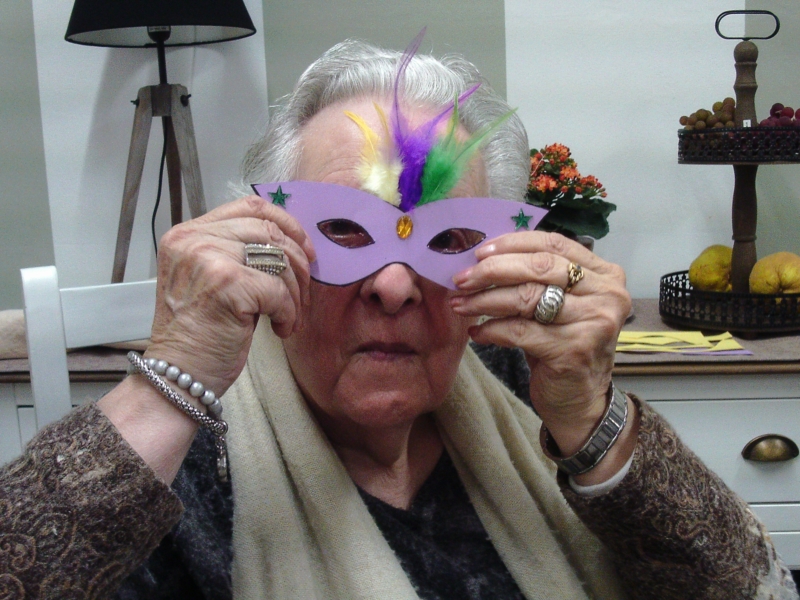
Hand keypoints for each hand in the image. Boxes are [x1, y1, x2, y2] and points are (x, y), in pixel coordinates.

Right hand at [146, 196, 315, 395]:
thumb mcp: (211, 279)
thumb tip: (291, 244)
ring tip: (289, 315)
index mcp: (188, 233)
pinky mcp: (227, 284)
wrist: (177, 375)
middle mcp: (194, 240)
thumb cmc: (199, 334)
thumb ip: (237, 253)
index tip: (305, 248)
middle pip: (268, 230)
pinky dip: (288, 313)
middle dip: (298, 261)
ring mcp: (208, 259)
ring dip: (295, 291)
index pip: (249, 207)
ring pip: (278, 259)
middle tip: (304, 290)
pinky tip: (279, 329)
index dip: (286, 223)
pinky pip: (279, 290)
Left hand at [450, 231, 630, 455]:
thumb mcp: (558, 305)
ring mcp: (593, 323)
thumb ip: (536, 278)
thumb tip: (482, 258)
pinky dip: (492, 329)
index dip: (514, 243)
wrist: (581, 401)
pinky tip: (475, 331)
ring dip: (485, 300)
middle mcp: (606, 294)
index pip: (554, 243)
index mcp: (604, 274)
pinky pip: (519, 331)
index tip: (479, 252)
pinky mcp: (573, 350)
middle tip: (461, 278)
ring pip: (527, 298)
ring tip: (460, 304)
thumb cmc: (563, 346)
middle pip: (540, 267)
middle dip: (493, 270)